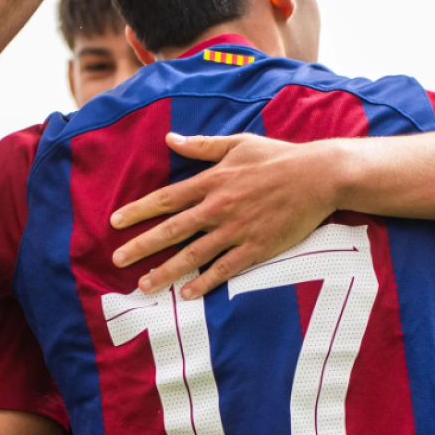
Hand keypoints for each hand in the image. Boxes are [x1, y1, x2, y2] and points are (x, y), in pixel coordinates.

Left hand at [110, 132, 345, 298]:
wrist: (318, 176)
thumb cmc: (278, 157)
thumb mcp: (238, 143)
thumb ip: (202, 146)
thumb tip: (171, 140)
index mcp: (212, 181)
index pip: (166, 199)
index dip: (138, 211)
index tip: (115, 222)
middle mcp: (219, 207)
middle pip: (172, 230)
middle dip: (142, 246)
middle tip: (117, 260)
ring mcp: (237, 230)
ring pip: (194, 255)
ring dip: (166, 271)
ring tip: (144, 285)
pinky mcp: (257, 248)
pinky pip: (225, 269)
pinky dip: (205, 283)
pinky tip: (186, 294)